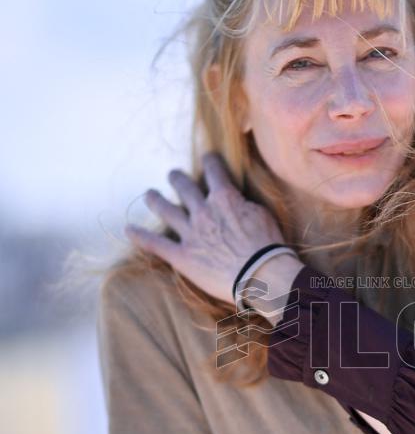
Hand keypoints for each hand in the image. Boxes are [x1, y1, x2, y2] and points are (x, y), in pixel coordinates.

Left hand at [125, 152, 287, 303]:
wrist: (261, 275)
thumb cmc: (269, 246)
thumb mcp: (262, 214)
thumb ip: (244, 204)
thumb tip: (237, 201)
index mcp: (224, 198)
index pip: (214, 170)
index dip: (210, 161)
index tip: (207, 158)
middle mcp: (203, 211)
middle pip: (184, 187)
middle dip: (177, 179)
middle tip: (173, 175)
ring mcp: (190, 233)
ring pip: (166, 210)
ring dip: (156, 200)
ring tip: (149, 194)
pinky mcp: (182, 256)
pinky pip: (155, 244)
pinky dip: (140, 236)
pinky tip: (128, 230)